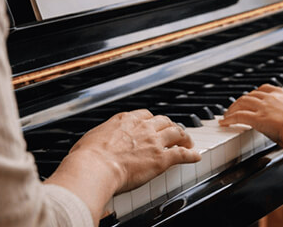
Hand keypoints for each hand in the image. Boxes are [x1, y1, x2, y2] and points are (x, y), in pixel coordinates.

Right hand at [45, 109, 199, 217]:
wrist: (95, 166)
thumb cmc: (87, 157)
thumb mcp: (90, 139)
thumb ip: (98, 140)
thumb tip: (91, 146)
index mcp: (125, 120)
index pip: (145, 115)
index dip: (152, 120)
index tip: (154, 124)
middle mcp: (142, 127)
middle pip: (163, 121)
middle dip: (170, 125)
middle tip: (174, 131)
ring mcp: (153, 141)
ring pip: (176, 132)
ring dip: (184, 137)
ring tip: (188, 141)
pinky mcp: (161, 158)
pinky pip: (182, 153)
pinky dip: (191, 154)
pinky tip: (195, 156)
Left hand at [219, 84, 282, 150]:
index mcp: (282, 94)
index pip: (264, 89)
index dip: (254, 93)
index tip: (251, 97)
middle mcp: (271, 98)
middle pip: (250, 95)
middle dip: (240, 101)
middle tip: (235, 107)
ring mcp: (263, 107)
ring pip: (242, 103)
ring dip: (232, 109)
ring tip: (227, 115)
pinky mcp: (257, 118)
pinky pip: (239, 116)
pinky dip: (229, 118)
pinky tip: (224, 122)